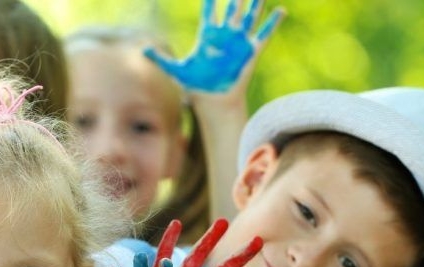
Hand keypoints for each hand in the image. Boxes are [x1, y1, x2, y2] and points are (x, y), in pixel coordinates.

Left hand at [144, 0, 283, 92]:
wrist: (214, 100)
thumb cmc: (196, 85)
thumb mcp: (176, 70)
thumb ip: (161, 59)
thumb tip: (143, 50)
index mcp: (208, 36)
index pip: (209, 11)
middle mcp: (225, 35)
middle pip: (231, 8)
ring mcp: (239, 42)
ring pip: (249, 16)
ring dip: (255, 3)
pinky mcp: (251, 51)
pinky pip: (264, 34)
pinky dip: (272, 22)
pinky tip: (280, 10)